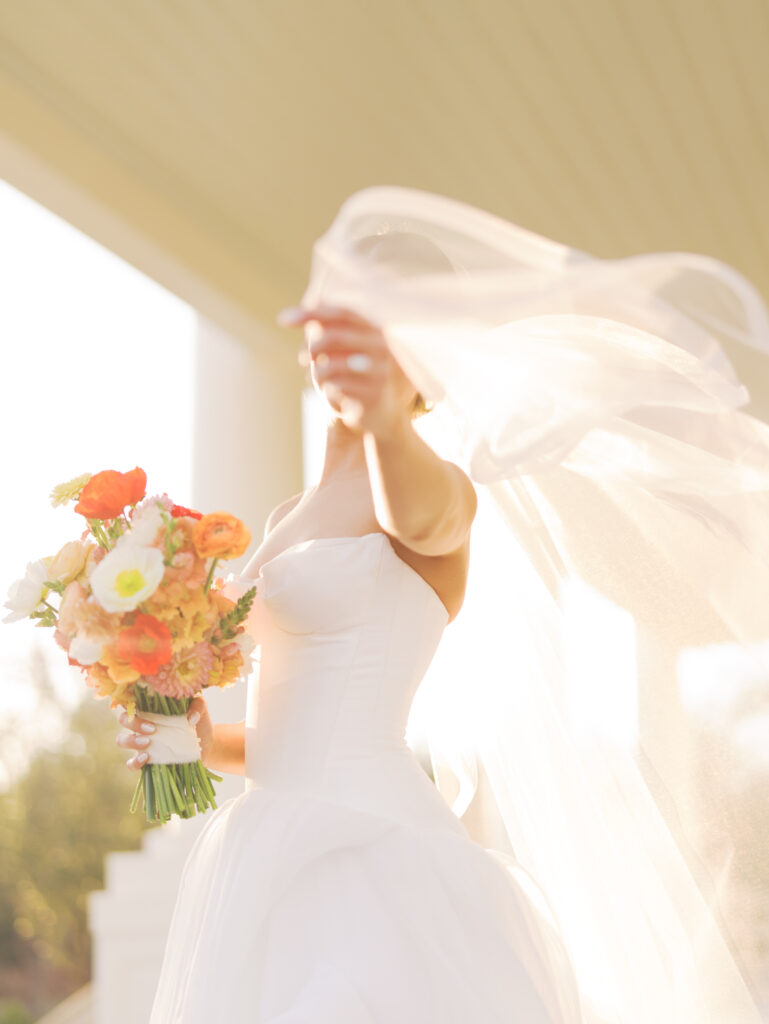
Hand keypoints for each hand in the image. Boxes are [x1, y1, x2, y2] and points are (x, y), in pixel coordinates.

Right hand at [116, 695, 213, 768]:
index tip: (141, 705)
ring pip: (122, 740)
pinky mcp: (146, 760)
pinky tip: (146, 758)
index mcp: (151, 708)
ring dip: (131, 741)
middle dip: (133, 723)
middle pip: (124, 719)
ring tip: (148, 742)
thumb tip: (191, 718)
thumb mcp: (200, 709)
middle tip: (152, 729)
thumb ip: (196, 706)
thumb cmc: (198, 721)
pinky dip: (134, 762)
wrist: (206, 744)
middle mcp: (142, 724)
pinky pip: (131, 763)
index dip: (129, 701)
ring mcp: (142, 743)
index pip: (132, 700)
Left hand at [277, 305, 413, 438]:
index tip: (283, 320)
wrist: (381, 411)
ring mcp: (379, 371)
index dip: (313, 313)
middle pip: (335, 337)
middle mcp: (381, 347)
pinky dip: (323, 388)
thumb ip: (322, 329)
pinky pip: (335, 387)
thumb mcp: (341, 349)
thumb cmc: (355, 373)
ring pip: (331, 365)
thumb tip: (289, 316)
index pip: (342, 313)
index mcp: (375, 329)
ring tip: (314, 377)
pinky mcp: (373, 394)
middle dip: (311, 347)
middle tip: (302, 358)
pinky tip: (325, 392)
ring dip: (315, 372)